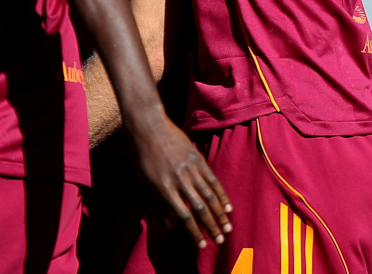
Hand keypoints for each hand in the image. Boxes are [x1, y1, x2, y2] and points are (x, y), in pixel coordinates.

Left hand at [132, 116, 231, 248]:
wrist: (149, 127)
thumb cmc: (143, 157)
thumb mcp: (145, 182)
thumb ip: (159, 204)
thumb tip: (171, 226)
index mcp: (163, 187)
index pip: (182, 215)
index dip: (193, 231)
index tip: (201, 244)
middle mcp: (179, 179)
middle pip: (199, 207)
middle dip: (211, 226)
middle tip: (220, 240)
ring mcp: (190, 167)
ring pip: (209, 194)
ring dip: (220, 213)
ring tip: (227, 227)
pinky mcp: (197, 157)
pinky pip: (212, 179)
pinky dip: (221, 193)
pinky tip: (228, 205)